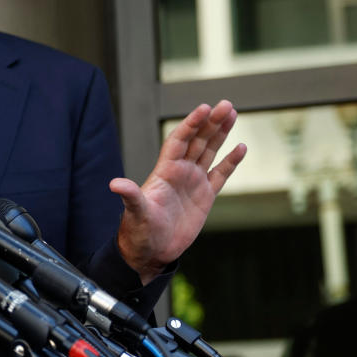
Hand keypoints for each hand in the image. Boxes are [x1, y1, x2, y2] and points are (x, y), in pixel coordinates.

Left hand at [109, 100, 246, 283]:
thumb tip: (115, 184)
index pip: (179, 140)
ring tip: (232, 114)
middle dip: (210, 122)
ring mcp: (193, 183)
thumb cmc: (138, 231)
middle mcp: (180, 172)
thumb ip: (130, 195)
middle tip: (226, 104)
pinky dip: (231, 162)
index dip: (191, 124)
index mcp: (164, 171)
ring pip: (209, 152)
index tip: (204, 108)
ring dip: (220, 134)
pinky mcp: (204, 197)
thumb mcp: (135, 212)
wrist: (150, 251)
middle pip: (198, 141)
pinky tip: (240, 147)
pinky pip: (220, 174)